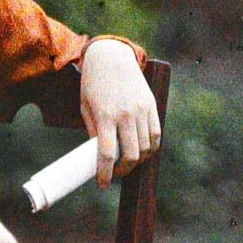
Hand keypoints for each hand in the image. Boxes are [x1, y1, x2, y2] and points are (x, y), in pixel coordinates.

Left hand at [79, 39, 160, 185]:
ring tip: (128, 162)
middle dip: (124, 170)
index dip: (105, 173)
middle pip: (131, 155)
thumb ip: (94, 131)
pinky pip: (156, 134)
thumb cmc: (93, 84)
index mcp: (105, 115)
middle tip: (116, 173)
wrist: (111, 57)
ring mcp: (141, 110)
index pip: (106, 153)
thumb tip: (99, 156)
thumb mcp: (86, 107)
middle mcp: (125, 114)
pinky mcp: (151, 105)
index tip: (102, 184)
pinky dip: (151, 147)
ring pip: (146, 147)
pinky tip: (142, 150)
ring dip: (138, 160)